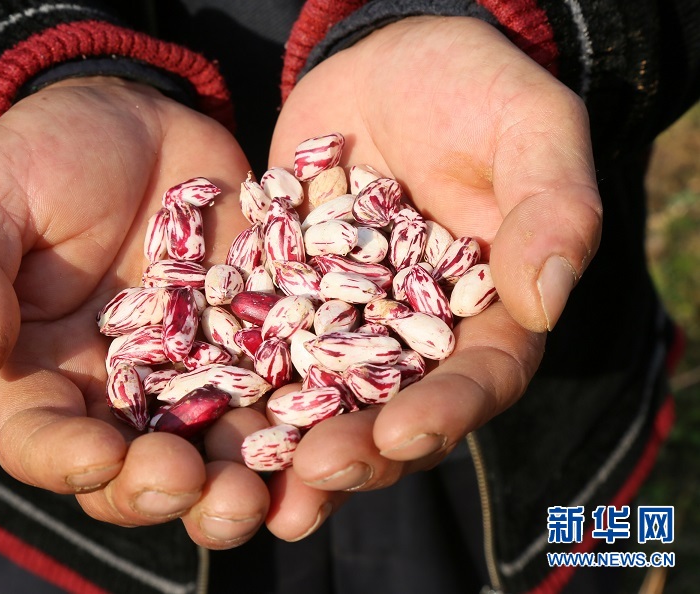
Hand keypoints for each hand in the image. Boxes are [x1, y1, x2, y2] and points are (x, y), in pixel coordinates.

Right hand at [0, 77, 272, 547]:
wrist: (137, 121)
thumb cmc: (46, 156)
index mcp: (41, 375)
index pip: (43, 442)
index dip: (69, 460)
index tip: (102, 454)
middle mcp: (120, 395)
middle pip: (138, 472)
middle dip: (170, 491)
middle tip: (205, 491)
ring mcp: (196, 376)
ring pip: (217, 455)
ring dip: (246, 484)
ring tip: (273, 493)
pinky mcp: (259, 346)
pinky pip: (285, 396)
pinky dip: (307, 425)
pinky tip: (335, 435)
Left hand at [261, 16, 600, 533]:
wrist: (385, 60)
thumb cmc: (471, 87)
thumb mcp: (527, 129)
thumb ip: (551, 209)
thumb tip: (546, 300)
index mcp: (487, 314)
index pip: (478, 379)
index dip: (444, 412)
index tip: (403, 431)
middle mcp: (416, 337)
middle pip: (394, 411)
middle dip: (360, 449)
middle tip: (316, 472)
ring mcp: (345, 324)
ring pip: (323, 400)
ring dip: (292, 443)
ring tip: (255, 475)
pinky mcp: (285, 299)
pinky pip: (260, 347)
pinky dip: (236, 383)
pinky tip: (202, 414)